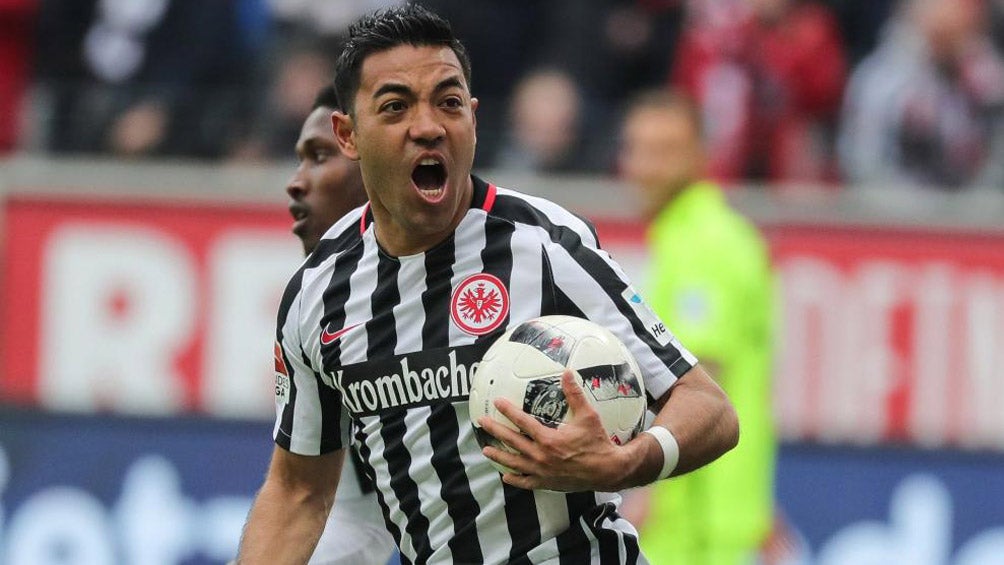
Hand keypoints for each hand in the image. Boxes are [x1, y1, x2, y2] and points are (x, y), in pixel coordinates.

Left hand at [477, 369, 632, 491]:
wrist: (607, 470)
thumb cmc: (597, 442)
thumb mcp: (588, 416)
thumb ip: (575, 394)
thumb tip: (567, 373)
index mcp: (549, 439)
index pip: (523, 422)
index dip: (508, 411)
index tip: (497, 402)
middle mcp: (541, 456)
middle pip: (512, 441)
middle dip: (496, 431)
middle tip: (482, 423)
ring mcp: (542, 471)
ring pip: (514, 463)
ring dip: (499, 456)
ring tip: (486, 450)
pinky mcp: (547, 483)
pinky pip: (526, 482)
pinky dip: (515, 479)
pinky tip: (506, 476)